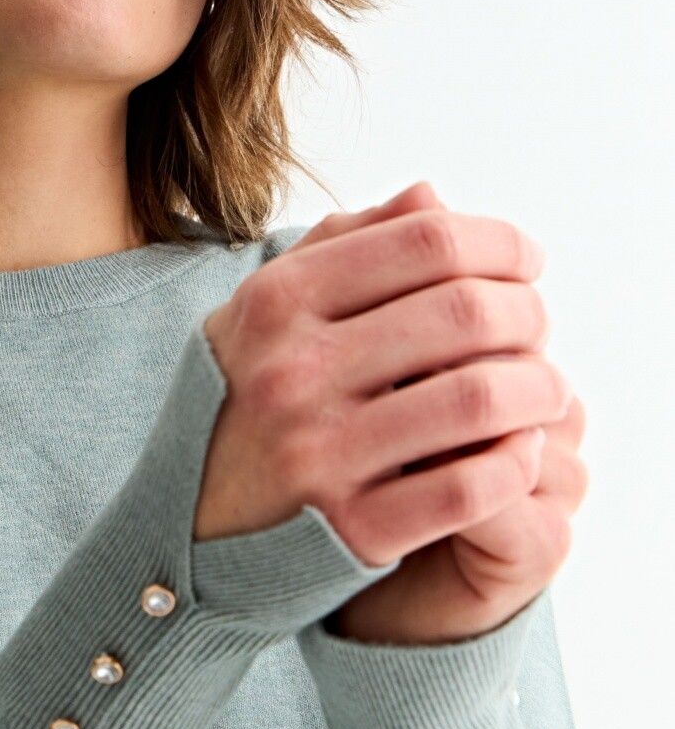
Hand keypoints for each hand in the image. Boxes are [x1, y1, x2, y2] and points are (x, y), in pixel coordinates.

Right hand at [194, 181, 584, 643]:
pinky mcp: (349, 529)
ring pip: (480, 400)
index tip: (527, 263)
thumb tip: (432, 196)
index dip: (501, 243)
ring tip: (546, 392)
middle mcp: (293, 371)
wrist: (181, 531)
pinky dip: (514, 464)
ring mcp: (320, 453)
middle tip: (539, 330)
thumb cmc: (239, 405)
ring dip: (539, 390)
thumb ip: (343, 245)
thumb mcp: (263, 313)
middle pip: (466, 312)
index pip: (428, 240)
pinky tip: (519, 453)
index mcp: (277, 301)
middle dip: (530, 315)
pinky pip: (468, 489)